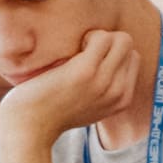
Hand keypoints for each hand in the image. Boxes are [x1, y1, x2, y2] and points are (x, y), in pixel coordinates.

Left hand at [0, 28, 140, 152]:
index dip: (111, 52)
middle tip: (83, 52)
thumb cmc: (51, 113)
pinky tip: (70, 50)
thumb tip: (106, 63)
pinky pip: (102, 37)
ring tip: (78, 50)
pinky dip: (88, 35)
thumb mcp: (87, 106)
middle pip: (128, 47)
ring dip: (98, 37)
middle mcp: (118, 93)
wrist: (29, 127)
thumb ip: (103, 90)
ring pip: (121, 39)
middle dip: (108, 41)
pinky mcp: (86, 71)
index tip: (90, 59)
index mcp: (122, 100)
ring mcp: (104, 82)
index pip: (132, 58)